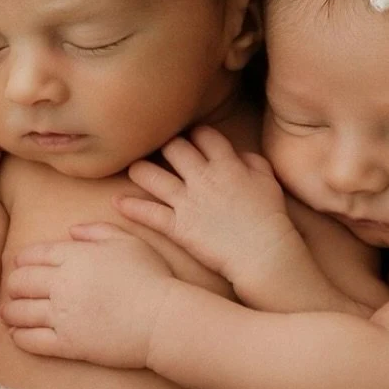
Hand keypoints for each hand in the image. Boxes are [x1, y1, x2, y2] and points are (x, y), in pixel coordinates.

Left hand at [1, 224, 173, 368]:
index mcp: (75, 256)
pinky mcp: (67, 344)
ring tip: (9, 314)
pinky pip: (31, 341)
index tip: (19, 265)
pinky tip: (17, 336)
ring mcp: (62, 316)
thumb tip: (71, 231)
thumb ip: (98, 230)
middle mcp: (62, 284)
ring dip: (10, 312)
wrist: (162, 319)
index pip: (34, 255)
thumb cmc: (151, 277)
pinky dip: (19, 338)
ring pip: (19, 312)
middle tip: (15, 289)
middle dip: (14, 285)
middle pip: (20, 282)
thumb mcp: (128, 241)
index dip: (22, 260)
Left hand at [116, 126, 294, 293]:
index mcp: (227, 165)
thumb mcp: (269, 182)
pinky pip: (148, 212)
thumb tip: (238, 155)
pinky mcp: (178, 226)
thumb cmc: (270, 219)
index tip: (190, 139)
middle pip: (173, 148)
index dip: (195, 135)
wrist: (263, 253)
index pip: (204, 135)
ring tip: (134, 169)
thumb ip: (253, 162)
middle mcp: (203, 178)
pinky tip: (118, 202)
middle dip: (164, 146)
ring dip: (139, 170)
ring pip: (151, 175)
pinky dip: (131, 207)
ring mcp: (188, 201)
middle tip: (157, 150)